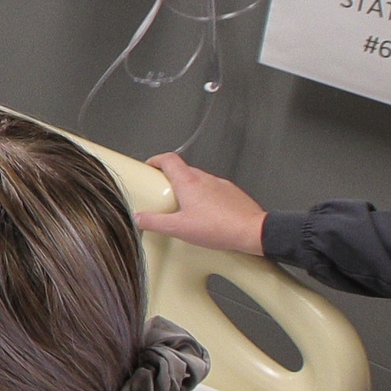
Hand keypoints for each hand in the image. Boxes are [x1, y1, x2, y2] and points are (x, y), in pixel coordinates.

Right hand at [139, 152, 270, 256]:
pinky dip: (205, 198)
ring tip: (184, 208)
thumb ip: (155, 222)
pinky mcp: (232, 194)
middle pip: (182, 170)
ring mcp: (220, 185)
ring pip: (199, 181)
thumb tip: (139, 218)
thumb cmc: (219, 227)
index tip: (150, 166)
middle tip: (163, 193)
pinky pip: (213, 191)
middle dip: (170, 179)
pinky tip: (205, 215)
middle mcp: (205, 179)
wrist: (251, 231)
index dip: (156, 160)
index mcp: (188, 182)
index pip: (168, 159)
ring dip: (189, 189)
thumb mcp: (178, 228)